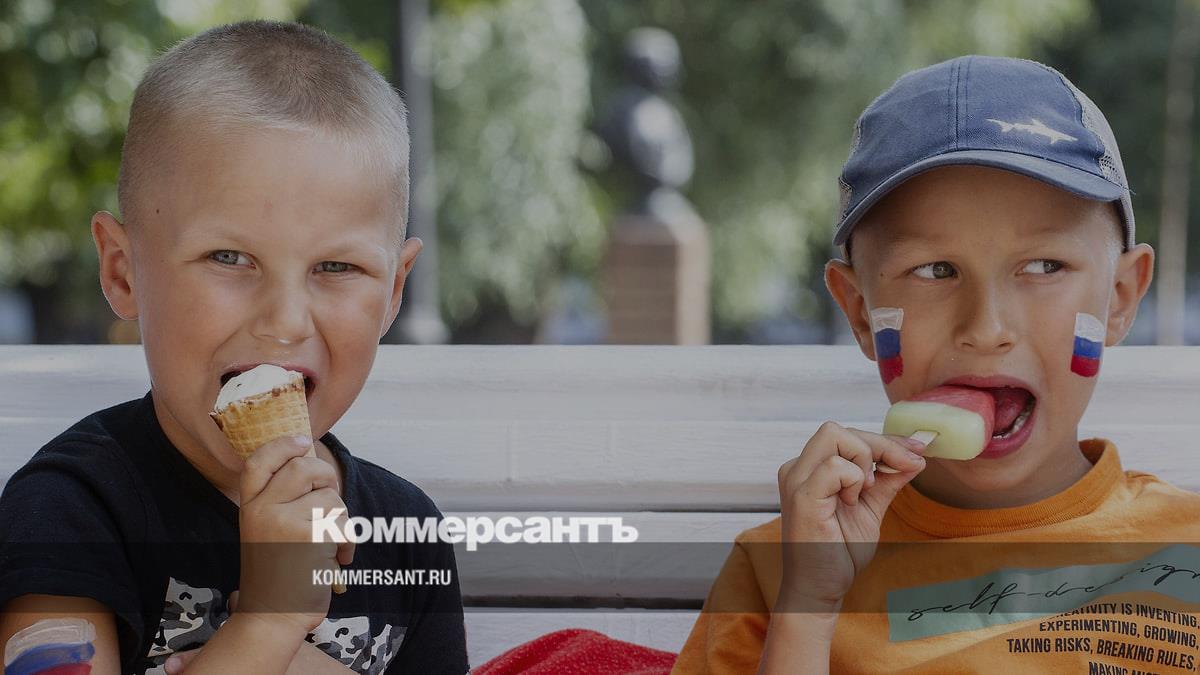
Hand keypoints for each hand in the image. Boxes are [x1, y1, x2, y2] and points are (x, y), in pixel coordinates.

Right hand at [238, 435, 354, 635]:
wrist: (272, 617)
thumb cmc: (277, 576)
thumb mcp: (265, 531)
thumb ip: (281, 501)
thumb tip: (312, 463)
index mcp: (249, 507)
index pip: (259, 462)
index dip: (283, 445)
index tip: (303, 442)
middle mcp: (262, 510)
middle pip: (304, 467)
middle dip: (327, 477)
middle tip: (331, 499)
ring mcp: (285, 522)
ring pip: (331, 498)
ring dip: (340, 520)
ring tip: (328, 545)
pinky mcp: (310, 536)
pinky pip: (344, 523)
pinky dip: (349, 542)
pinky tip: (338, 560)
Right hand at [775, 421, 925, 610]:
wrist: (821, 588)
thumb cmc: (838, 551)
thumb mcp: (871, 509)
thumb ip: (888, 481)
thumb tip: (916, 457)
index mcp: (810, 468)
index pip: (847, 434)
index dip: (885, 439)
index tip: (917, 450)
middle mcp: (798, 468)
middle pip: (840, 429)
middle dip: (880, 444)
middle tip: (905, 466)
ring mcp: (797, 480)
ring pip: (835, 435)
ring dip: (863, 460)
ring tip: (864, 491)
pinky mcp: (802, 496)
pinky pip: (835, 466)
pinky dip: (853, 478)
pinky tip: (852, 500)